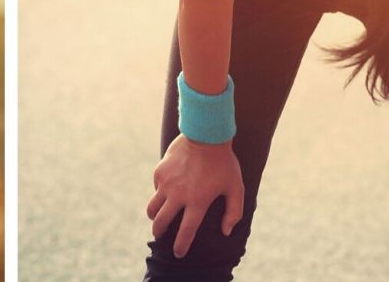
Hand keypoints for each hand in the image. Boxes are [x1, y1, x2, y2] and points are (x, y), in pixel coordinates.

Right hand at [146, 134, 243, 257]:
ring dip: (154, 216)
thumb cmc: (224, 163)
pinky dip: (159, 194)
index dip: (181, 245)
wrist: (205, 135)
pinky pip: (156, 189)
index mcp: (197, 202)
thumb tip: (226, 231)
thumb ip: (234, 212)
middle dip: (160, 233)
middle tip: (160, 235)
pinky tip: (166, 191)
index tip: (178, 253)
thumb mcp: (236, 188)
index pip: (186, 231)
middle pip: (162, 222)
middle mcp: (178, 195)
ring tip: (157, 218)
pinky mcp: (160, 172)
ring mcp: (167, 184)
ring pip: (152, 208)